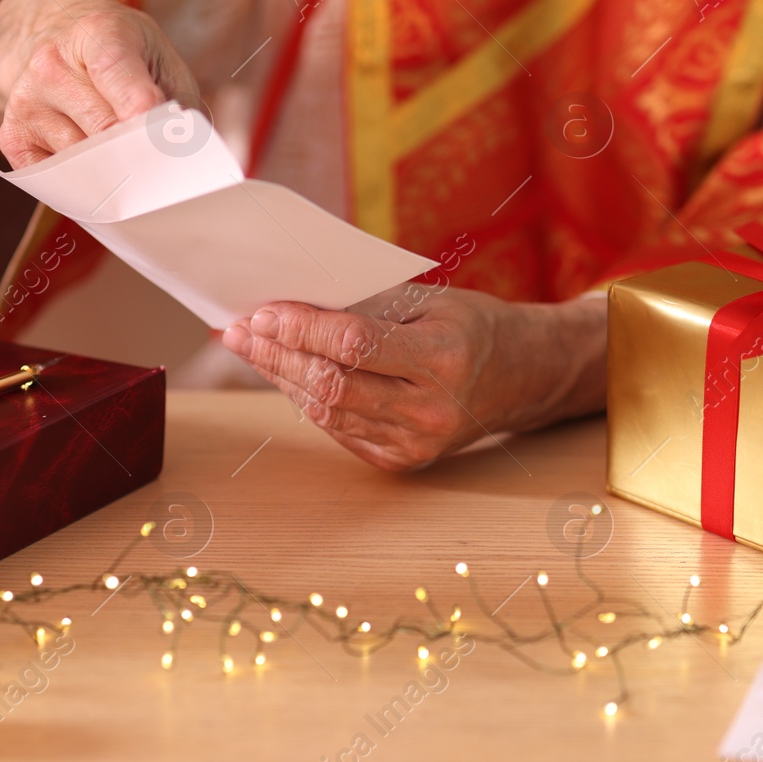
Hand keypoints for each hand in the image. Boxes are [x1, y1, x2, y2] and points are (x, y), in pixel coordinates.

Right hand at [0, 0, 200, 167]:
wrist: (64, 42)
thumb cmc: (127, 58)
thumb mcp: (161, 61)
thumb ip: (176, 104)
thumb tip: (178, 156)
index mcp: (97, 33)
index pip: (116, 73)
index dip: (142, 112)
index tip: (162, 139)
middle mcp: (51, 63)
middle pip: (104, 130)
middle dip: (136, 153)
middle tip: (158, 164)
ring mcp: (26, 99)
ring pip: (82, 162)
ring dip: (110, 168)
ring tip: (121, 151)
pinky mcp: (12, 135)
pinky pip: (53, 180)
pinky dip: (80, 181)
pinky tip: (90, 160)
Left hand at [220, 286, 606, 470]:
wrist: (524, 378)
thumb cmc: (474, 326)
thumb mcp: (433, 301)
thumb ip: (368, 306)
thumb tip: (293, 303)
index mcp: (445, 359)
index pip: (355, 346)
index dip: (302, 329)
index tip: (263, 311)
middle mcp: (430, 410)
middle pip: (332, 384)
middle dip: (278, 355)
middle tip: (239, 329)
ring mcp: (415, 443)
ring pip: (327, 411)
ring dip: (282, 377)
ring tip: (251, 347)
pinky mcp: (400, 460)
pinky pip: (338, 428)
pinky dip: (306, 398)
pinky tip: (284, 372)